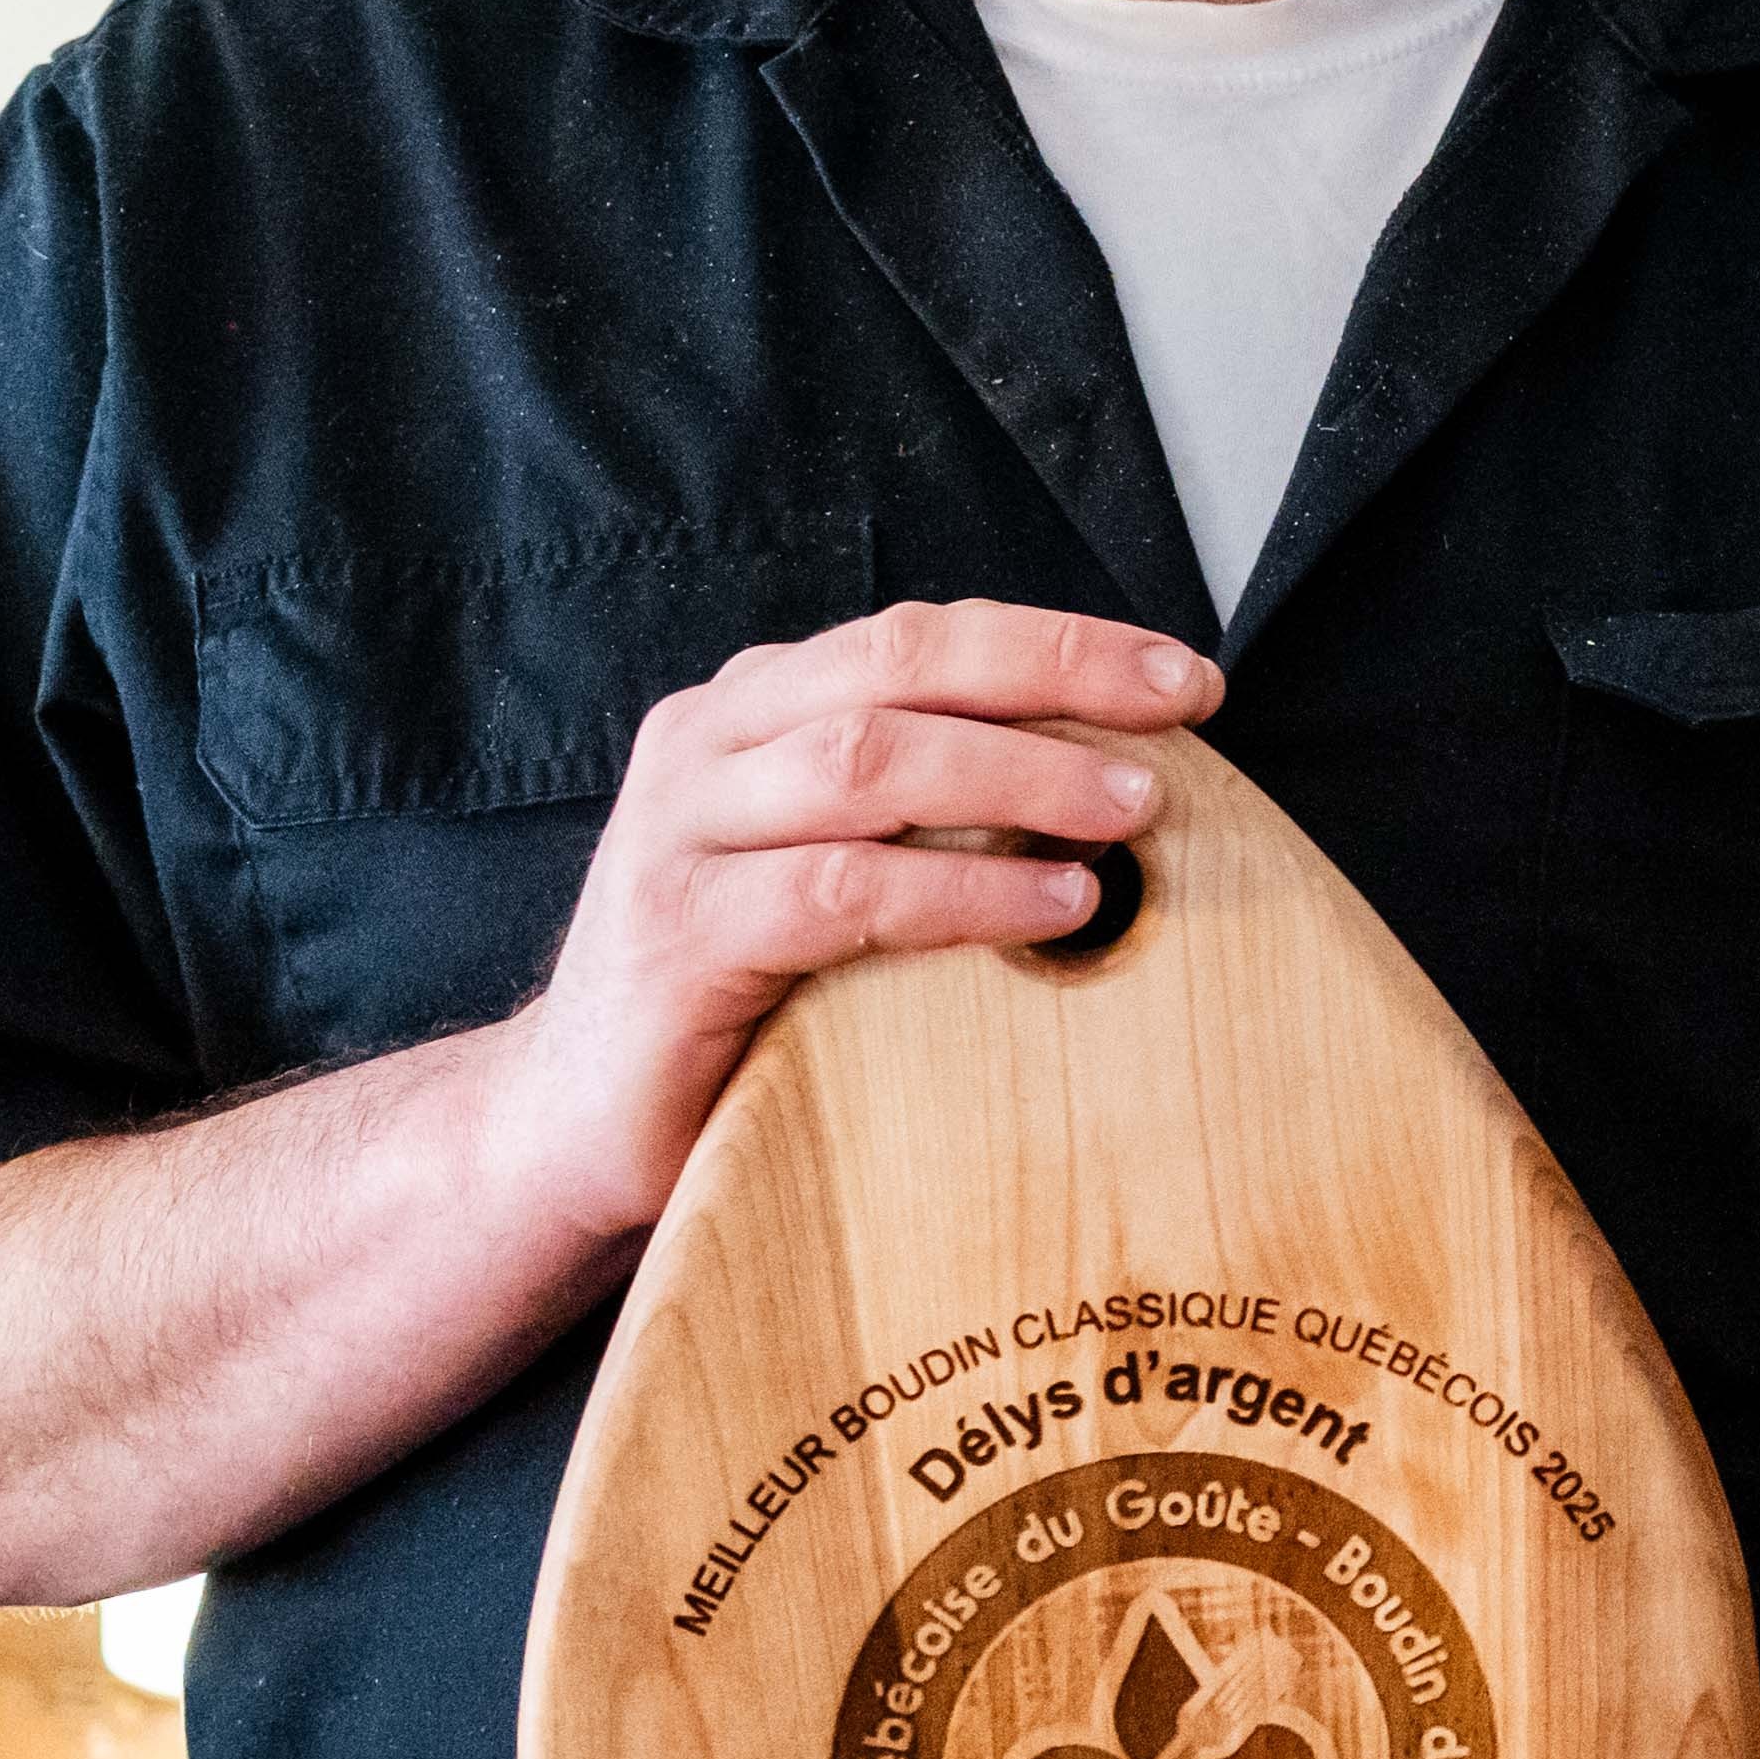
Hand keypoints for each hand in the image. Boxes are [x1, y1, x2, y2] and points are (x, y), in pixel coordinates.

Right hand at [479, 602, 1216, 1240]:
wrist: (575, 1121)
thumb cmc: (741, 990)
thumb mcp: (831, 864)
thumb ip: (925, 805)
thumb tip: (1118, 779)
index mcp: (753, 707)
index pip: (921, 636)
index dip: (1058, 643)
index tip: (1183, 675)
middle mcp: (707, 745)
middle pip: (900, 667)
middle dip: (1054, 676)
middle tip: (1177, 714)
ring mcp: (680, 836)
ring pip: (869, 762)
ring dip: (1019, 777)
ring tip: (1130, 812)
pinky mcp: (679, 938)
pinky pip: (840, 891)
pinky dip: (961, 891)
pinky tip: (1053, 904)